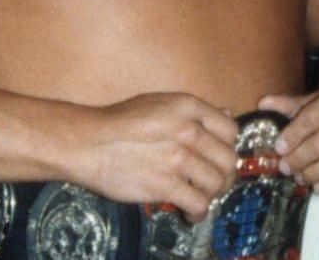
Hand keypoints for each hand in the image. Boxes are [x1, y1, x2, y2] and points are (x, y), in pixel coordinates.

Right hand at [73, 92, 238, 220]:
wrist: (87, 142)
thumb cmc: (121, 122)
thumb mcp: (160, 103)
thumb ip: (195, 112)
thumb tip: (227, 115)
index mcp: (189, 106)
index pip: (231, 129)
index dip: (229, 146)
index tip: (220, 156)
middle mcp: (189, 130)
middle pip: (228, 159)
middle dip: (226, 174)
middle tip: (216, 182)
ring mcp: (178, 158)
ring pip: (217, 182)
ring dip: (213, 194)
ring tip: (203, 198)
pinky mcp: (165, 184)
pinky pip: (198, 203)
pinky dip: (199, 212)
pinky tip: (191, 214)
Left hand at [257, 85, 318, 196]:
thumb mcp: (318, 98)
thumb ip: (291, 103)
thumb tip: (263, 104)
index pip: (313, 118)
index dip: (293, 135)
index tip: (279, 148)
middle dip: (298, 159)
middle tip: (284, 167)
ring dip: (311, 174)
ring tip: (298, 176)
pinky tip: (318, 186)